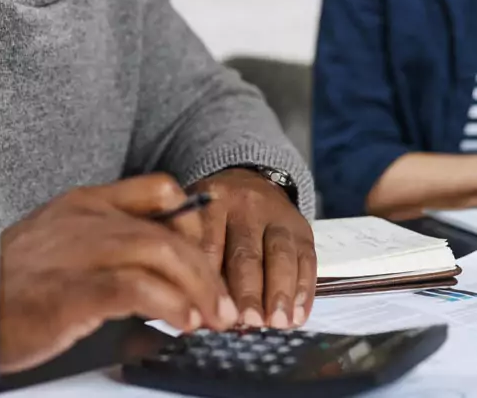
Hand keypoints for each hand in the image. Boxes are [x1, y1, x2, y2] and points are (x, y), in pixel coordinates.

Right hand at [0, 173, 238, 374]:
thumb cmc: (13, 278)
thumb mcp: (60, 239)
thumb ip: (103, 237)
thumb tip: (156, 258)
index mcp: (86, 201)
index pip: (160, 189)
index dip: (195, 221)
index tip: (207, 256)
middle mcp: (88, 219)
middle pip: (170, 230)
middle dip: (207, 270)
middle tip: (224, 306)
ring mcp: (80, 252)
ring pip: (161, 253)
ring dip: (197, 290)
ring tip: (211, 319)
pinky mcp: (74, 292)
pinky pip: (138, 290)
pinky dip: (170, 306)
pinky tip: (180, 324)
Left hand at [192, 168, 315, 329]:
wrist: (251, 180)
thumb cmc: (216, 214)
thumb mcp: (198, 218)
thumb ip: (196, 254)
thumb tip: (198, 307)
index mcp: (213, 202)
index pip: (210, 241)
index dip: (212, 277)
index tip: (212, 307)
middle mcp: (246, 205)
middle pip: (247, 252)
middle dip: (248, 290)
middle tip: (249, 321)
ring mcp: (278, 216)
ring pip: (280, 255)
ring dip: (280, 292)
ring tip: (277, 323)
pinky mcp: (303, 230)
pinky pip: (307, 261)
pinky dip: (303, 291)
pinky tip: (297, 316)